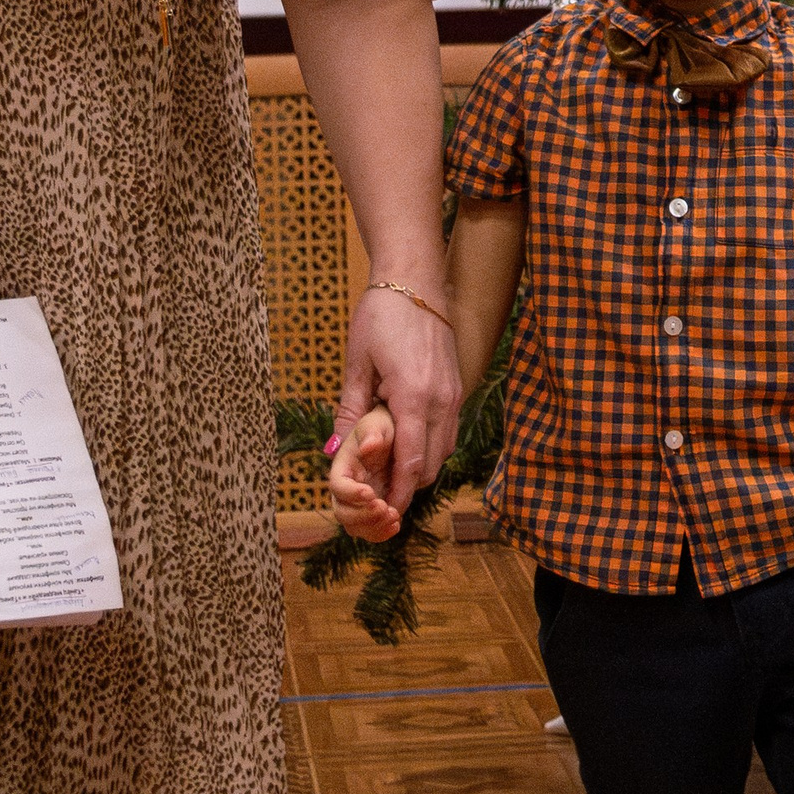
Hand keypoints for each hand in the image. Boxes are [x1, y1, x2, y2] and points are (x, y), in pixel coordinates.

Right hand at [327, 406, 403, 545]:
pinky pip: (372, 530)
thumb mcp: (380, 423)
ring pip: (356, 526)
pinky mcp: (374, 511)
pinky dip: (382, 532)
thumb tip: (368, 446)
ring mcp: (359, 503)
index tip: (370, 492)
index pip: (337, 485)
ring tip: (394, 518)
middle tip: (385, 508)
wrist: (398, 437)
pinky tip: (397, 524)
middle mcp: (347, 488)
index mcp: (343, 467)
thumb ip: (372, 432)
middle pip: (343, 512)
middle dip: (362, 515)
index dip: (351, 493)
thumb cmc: (385, 427)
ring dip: (373, 527)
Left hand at [334, 281, 461, 522]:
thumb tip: (337, 451)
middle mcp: (442, 402)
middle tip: (377, 489)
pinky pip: (447, 431)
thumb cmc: (381, 316)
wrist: (415, 279)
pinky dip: (428, 445)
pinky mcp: (457, 387)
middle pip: (430, 465)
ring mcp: (454, 395)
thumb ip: (350, 412)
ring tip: (388, 466)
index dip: (399, 494)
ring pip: (443, 451)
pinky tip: (405, 438)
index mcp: (415, 398)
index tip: (385, 514)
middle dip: (406, 484)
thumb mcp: (357, 364)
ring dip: (419, 465)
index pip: (411, 464)